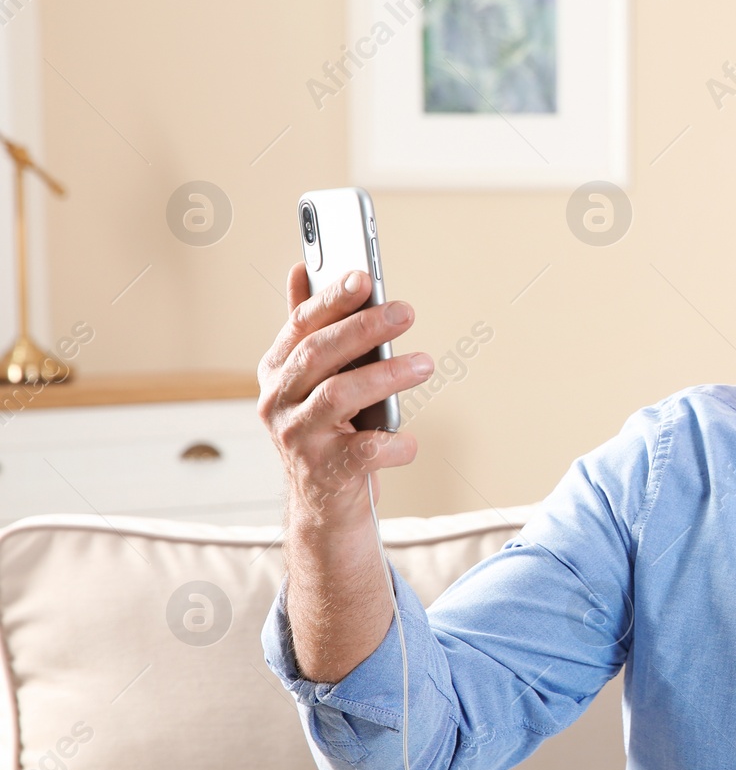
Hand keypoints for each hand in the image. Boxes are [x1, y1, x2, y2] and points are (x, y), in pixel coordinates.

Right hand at [258, 262, 433, 529]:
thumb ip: (309, 327)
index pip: (301, 325)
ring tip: (425, 363)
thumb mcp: (312, 378)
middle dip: (363, 328)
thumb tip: (301, 267)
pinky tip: (409, 439)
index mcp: (277, 371)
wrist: (323, 503)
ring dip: (386, 376)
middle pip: (318, 355)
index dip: (332, 299)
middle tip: (405, 311)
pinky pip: (366, 451)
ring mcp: (298, 438)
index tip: (364, 277)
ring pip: (338, 396)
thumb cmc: (326, 429)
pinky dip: (394, 442)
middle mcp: (278, 401)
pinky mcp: (326, 473)